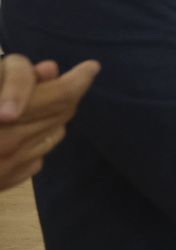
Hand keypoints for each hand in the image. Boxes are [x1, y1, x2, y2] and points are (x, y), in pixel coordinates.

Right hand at [0, 55, 98, 190]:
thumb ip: (12, 79)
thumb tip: (51, 69)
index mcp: (7, 114)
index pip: (58, 95)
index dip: (78, 79)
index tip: (92, 67)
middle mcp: (8, 141)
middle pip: (60, 114)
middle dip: (68, 93)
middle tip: (79, 75)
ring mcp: (7, 166)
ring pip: (53, 134)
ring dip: (54, 116)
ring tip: (45, 101)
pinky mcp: (4, 182)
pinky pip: (36, 157)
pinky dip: (36, 140)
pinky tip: (23, 133)